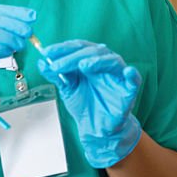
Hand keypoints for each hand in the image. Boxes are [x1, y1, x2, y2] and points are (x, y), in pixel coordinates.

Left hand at [38, 40, 142, 167]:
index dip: (63, 48)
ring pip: (111, 60)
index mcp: (90, 60)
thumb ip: (56, 75)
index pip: (78, 48)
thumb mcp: (67, 89)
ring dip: (97, 61)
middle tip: (57, 64)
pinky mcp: (129, 89)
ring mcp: (118, 75)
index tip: (47, 52)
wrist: (96, 128)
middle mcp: (105, 64)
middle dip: (72, 56)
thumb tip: (42, 62)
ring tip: (83, 66)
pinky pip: (134, 79)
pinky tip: (128, 71)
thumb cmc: (85, 105)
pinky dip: (132, 74)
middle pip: (92, 52)